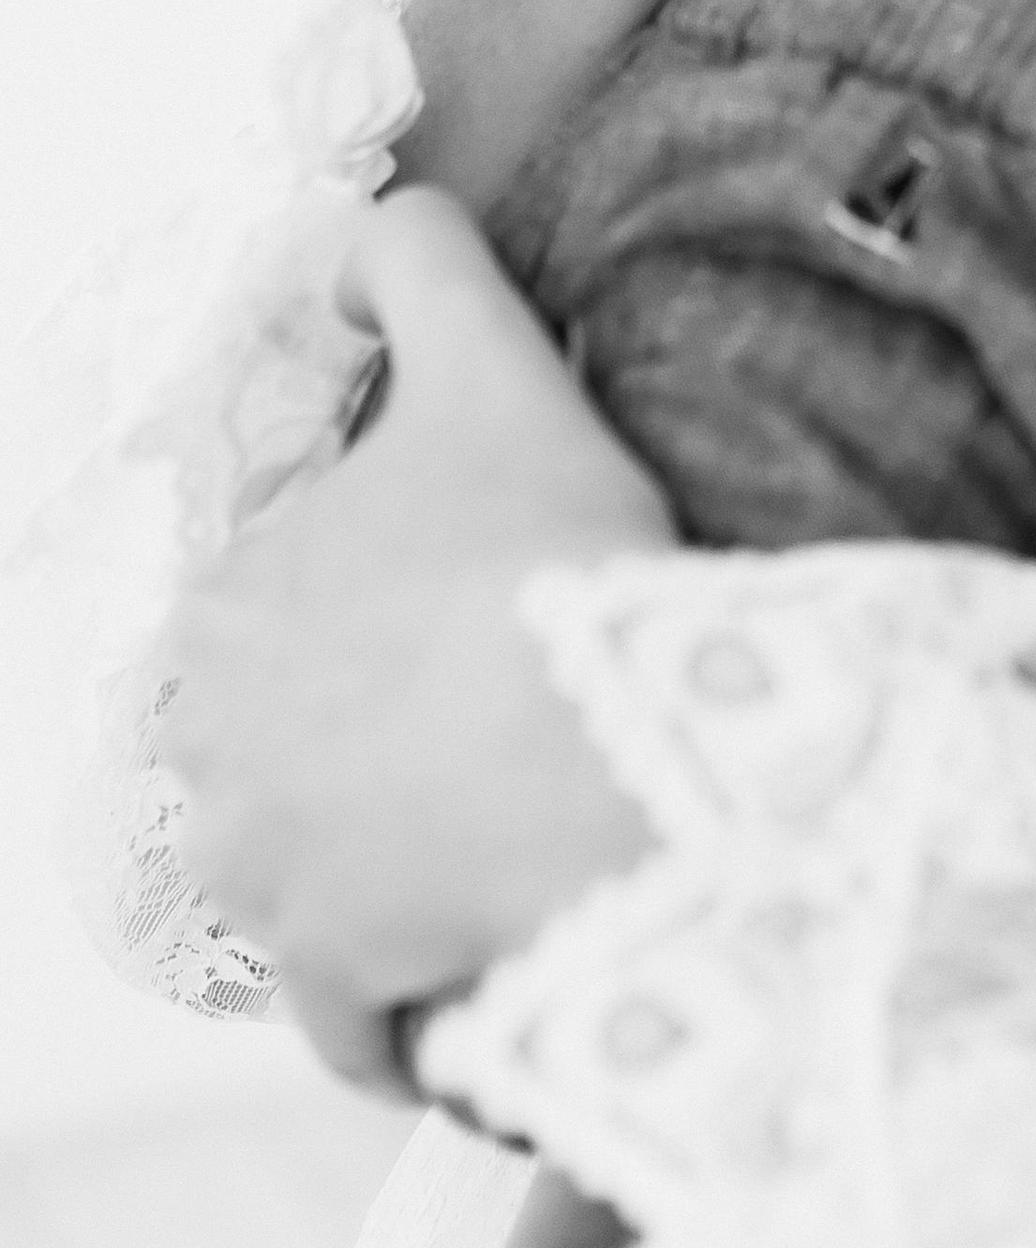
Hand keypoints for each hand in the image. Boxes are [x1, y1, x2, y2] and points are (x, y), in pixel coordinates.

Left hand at [162, 193, 671, 1084]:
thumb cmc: (548, 555)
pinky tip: (478, 973)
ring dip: (385, 883)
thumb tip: (365, 225)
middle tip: (500, 730)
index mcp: (228, 609)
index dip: (384, 612)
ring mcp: (268, 885)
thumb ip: (419, 263)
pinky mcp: (338, 986)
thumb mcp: (491, 362)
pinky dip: (406, 1015)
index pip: (287, 619)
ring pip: (316, 886)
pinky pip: (359, 1022)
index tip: (474, 615)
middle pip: (288, 757)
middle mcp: (212, 758)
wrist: (611, 744)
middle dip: (366, 757)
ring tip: (504, 847)